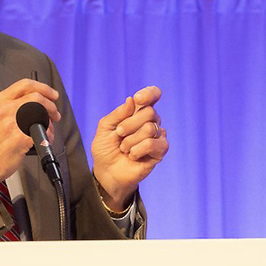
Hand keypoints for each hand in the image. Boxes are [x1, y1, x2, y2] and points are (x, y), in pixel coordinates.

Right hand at [0, 79, 60, 185]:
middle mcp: (5, 109)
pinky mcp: (20, 137)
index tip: (51, 94)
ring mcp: (12, 122)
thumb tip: (33, 105)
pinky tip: (45, 139)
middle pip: (37, 96)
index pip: (25, 84)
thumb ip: (11, 108)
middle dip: (51, 105)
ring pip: (41, 112)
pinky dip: (48, 135)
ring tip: (49, 128)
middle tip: (54, 113)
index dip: (43, 87)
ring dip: (50, 120)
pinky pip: (42, 131)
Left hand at [92, 86, 168, 209]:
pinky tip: (132, 155)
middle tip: (119, 134)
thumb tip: (132, 100)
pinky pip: (152, 144)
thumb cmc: (106, 149)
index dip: (149, 94)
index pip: (153, 94)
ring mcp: (157, 136)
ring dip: (130, 141)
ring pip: (149, 128)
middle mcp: (150, 121)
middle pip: (149, 112)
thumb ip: (117, 114)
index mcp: (138, 111)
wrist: (107, 172)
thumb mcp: (105, 128)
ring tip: (124, 149)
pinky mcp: (160, 151)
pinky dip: (137, 150)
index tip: (138, 99)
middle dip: (129, 124)